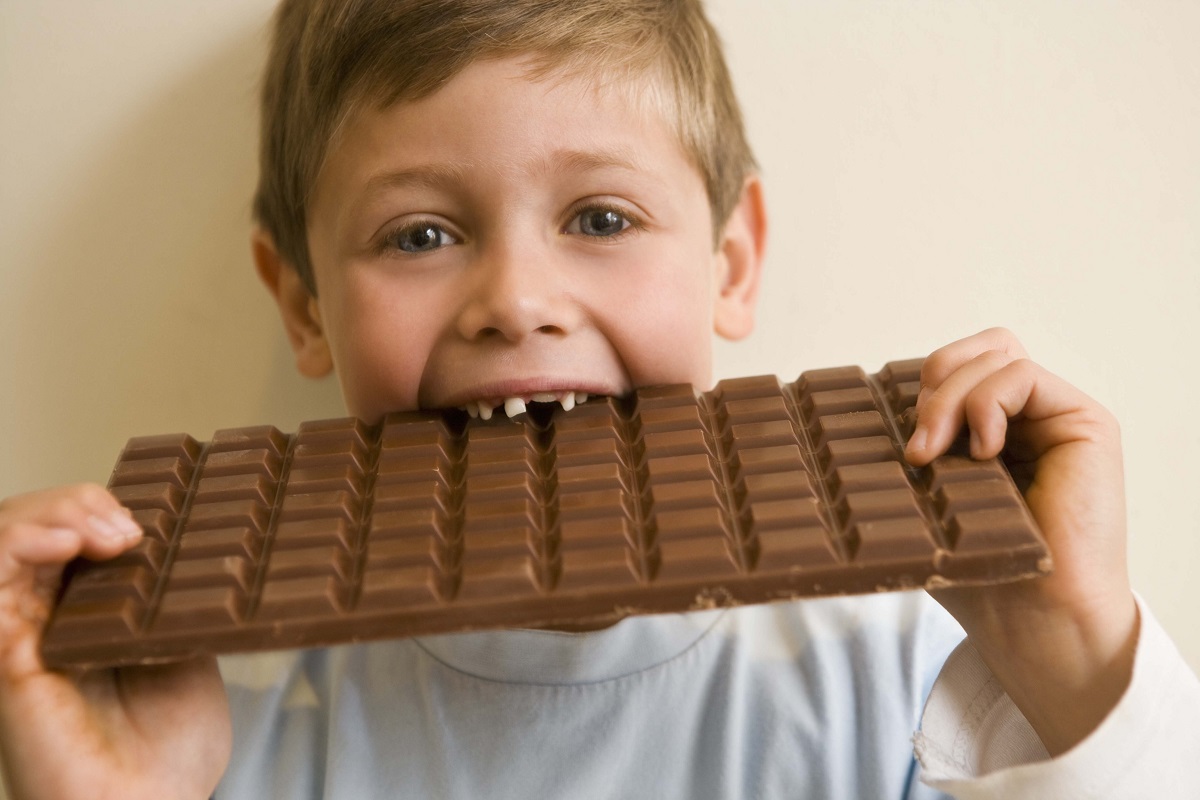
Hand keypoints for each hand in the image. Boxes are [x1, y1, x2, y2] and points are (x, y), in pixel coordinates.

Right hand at [0, 484, 229, 799]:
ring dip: (51, 513)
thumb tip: (192, 537)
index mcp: (93, 611)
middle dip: (78, 503)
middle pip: (35, 526)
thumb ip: (175, 595)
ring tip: (102, 529)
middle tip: (129, 525)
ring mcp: (25, 633)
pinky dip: (21, 544)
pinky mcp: (8, 655)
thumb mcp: (190, 645)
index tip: (157, 519)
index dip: (103, 509)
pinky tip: (66, 542)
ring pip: (7, 539)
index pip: (75, 532)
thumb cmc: (171, 749)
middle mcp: (51, 616)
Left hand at [904, 328, 1137, 755]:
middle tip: (917, 448)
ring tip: (937, 455)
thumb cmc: (984, 576)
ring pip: (996, 356)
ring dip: (952, 398)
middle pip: (976, 352)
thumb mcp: (927, 503)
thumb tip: (844, 418)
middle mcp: (1030, 418)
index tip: (902, 442)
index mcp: (995, 431)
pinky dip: (987, 405)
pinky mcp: (1085, 424)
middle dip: (934, 386)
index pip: (958, 367)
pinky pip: (1023, 375)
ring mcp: (1058, 418)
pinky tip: (982, 454)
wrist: (1035, 622)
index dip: (925, 386)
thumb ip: (911, 453)